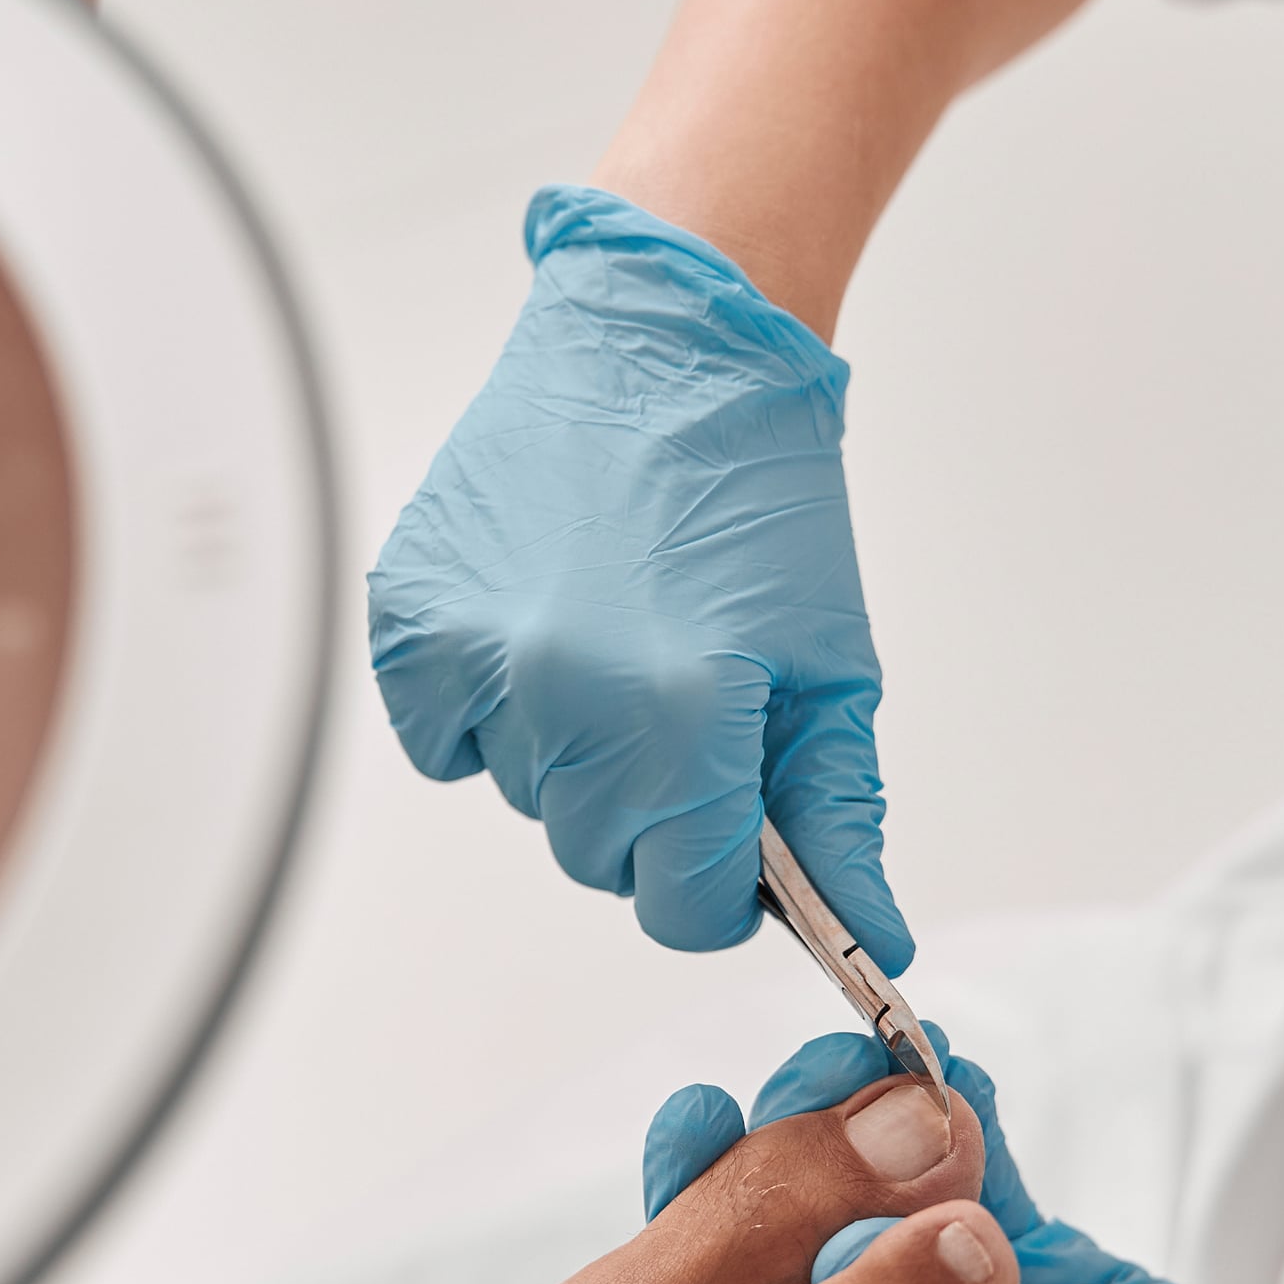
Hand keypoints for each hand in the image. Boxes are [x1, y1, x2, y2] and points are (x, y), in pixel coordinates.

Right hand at [367, 186, 912, 971]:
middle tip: (685, 707)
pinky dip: (490, 710)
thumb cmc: (757, 490)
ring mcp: (476, 656)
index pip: (680, 908)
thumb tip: (873, 941)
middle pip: (599, 860)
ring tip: (618, 639)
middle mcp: (567, 695)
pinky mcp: (410, 621)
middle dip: (652, 812)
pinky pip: (444, 739)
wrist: (666, 341)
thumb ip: (840, 821)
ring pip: (526, 798)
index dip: (718, 885)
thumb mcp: (828, 665)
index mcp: (682, 714)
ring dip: (573, 753)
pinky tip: (545, 626)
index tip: (734, 837)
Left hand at [645, 1030, 1283, 1283]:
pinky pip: (977, 1194)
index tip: (703, 1127)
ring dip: (871, 1127)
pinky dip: (960, 1130)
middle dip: (789, 1149)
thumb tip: (877, 1261)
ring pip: (886, 1211)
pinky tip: (942, 1066)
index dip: (727, 1219)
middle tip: (792, 1070)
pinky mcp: (1042, 1283)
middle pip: (808, 1248)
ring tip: (860, 1051)